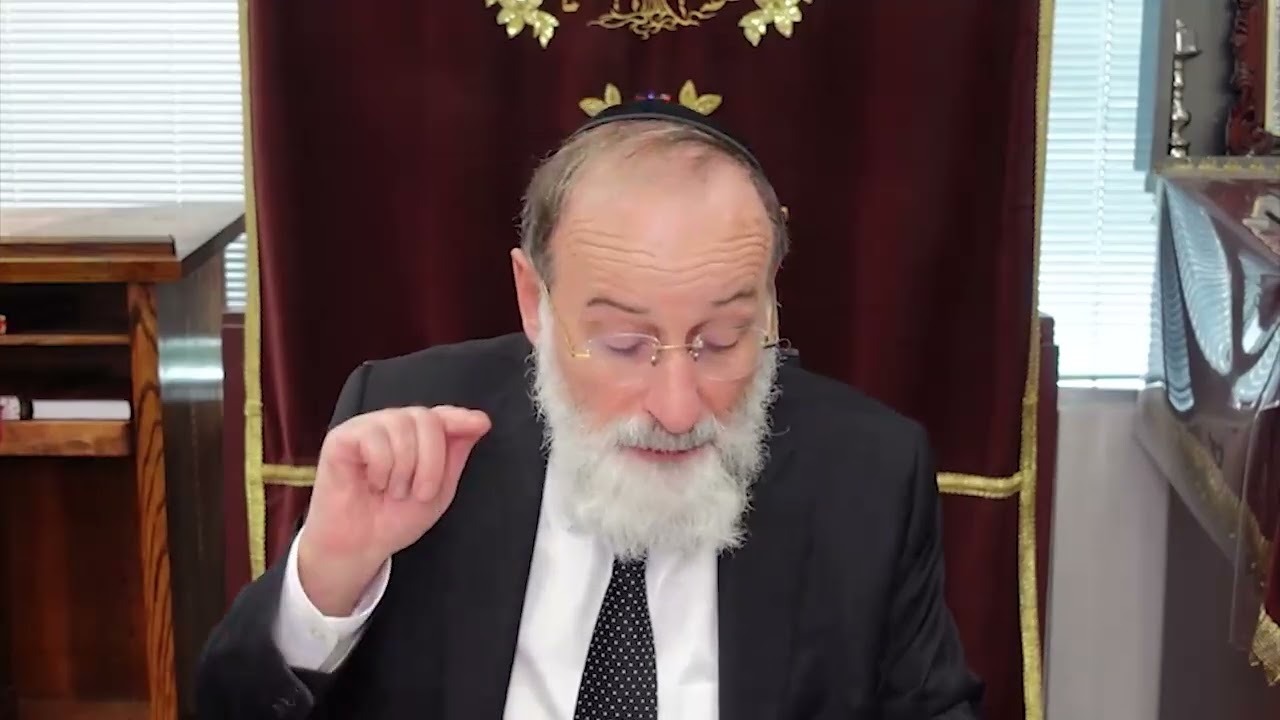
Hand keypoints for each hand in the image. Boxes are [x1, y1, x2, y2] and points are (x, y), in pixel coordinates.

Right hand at [296, 406, 490, 614]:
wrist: (361, 546)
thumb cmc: (394, 518)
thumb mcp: (438, 490)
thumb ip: (455, 454)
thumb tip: (479, 420)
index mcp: (416, 436)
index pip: (441, 415)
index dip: (460, 417)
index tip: (481, 424)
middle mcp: (393, 425)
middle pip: (426, 419)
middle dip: (431, 461)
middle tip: (420, 493)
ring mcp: (366, 428)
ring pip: (401, 427)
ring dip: (404, 470)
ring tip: (393, 491)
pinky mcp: (342, 438)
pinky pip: (374, 439)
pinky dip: (381, 469)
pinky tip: (373, 483)